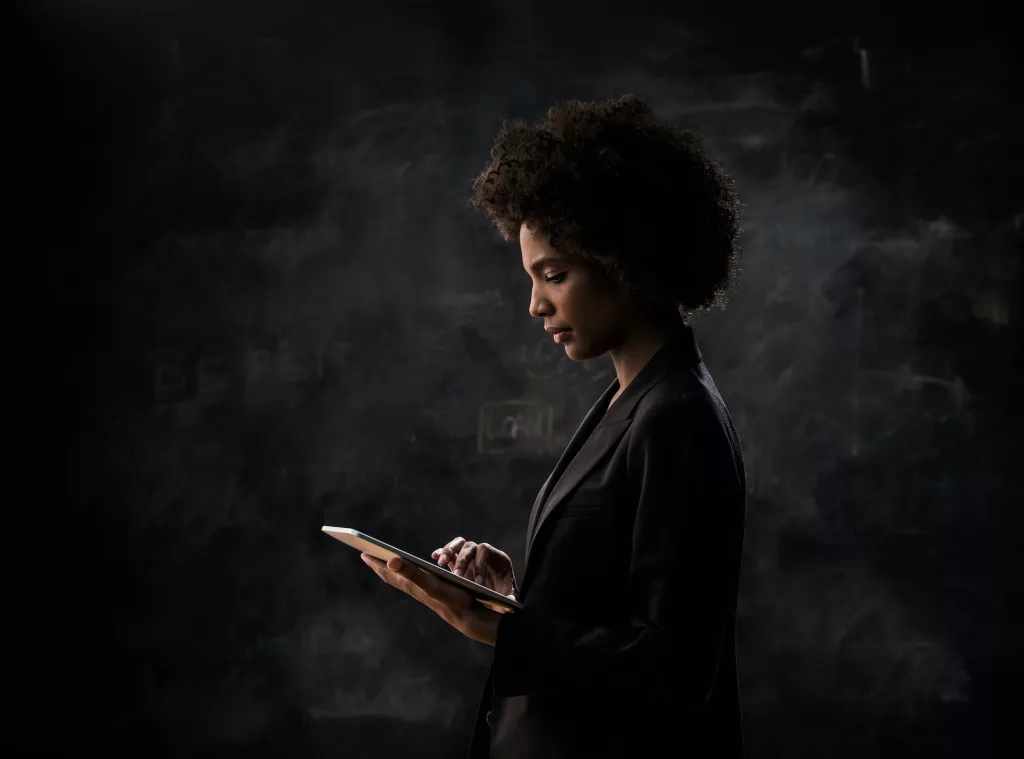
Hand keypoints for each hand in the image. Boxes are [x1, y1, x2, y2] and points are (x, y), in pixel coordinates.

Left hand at [360, 553, 503, 645]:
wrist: (469, 617)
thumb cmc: (451, 599)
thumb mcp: (431, 584)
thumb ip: (411, 572)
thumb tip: (390, 561)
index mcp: (411, 584)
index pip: (388, 572)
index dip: (375, 563)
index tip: (363, 553)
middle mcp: (414, 588)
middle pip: (392, 576)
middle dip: (379, 565)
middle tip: (368, 555)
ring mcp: (423, 591)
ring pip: (401, 579)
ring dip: (391, 571)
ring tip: (384, 563)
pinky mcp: (432, 592)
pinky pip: (413, 582)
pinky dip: (406, 574)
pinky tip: (410, 573)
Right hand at [431, 537, 519, 613]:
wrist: (497, 595)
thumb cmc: (505, 594)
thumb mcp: (510, 597)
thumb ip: (511, 598)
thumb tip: (510, 603)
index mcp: (497, 558)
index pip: (485, 551)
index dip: (480, 564)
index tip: (476, 583)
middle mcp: (482, 553)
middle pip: (469, 547)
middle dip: (462, 562)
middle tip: (456, 577)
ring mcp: (470, 555)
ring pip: (458, 544)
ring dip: (448, 552)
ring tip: (440, 564)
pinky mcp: (458, 561)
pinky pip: (449, 552)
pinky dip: (441, 552)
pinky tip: (434, 557)